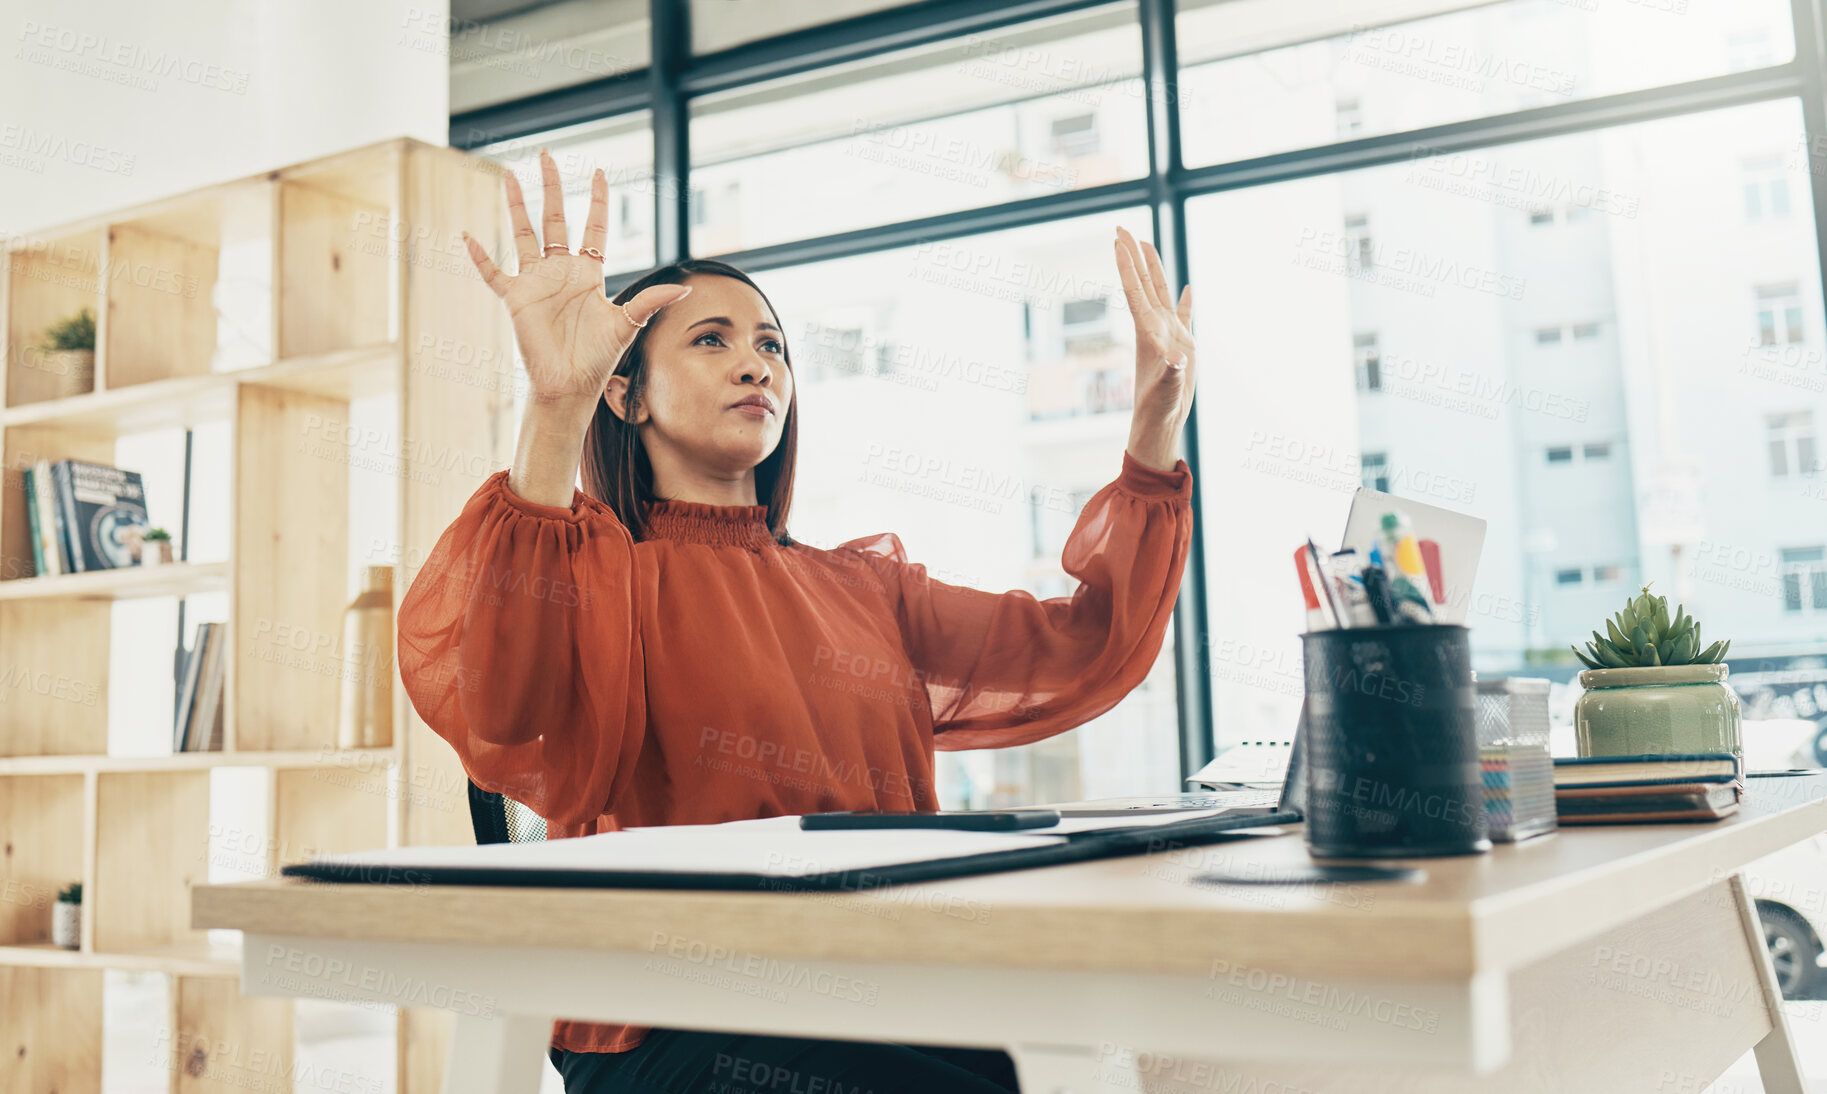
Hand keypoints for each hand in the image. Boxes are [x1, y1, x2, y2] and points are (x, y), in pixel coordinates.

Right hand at [461, 148, 692, 406]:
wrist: (569, 384)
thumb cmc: (597, 358)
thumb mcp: (626, 324)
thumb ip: (649, 301)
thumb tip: (684, 288)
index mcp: (588, 273)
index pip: (592, 227)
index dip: (596, 201)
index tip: (599, 173)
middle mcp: (560, 271)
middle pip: (554, 219)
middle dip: (551, 187)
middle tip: (546, 154)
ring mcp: (536, 282)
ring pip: (523, 234)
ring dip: (516, 206)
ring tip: (509, 176)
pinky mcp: (515, 298)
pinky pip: (493, 273)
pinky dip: (480, 256)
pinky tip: (468, 236)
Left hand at [1113, 225, 1195, 470]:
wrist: (1160, 423)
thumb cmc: (1157, 408)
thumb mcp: (1166, 390)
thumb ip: (1172, 373)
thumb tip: (1176, 360)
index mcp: (1148, 332)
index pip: (1135, 289)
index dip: (1127, 263)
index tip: (1119, 238)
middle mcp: (1154, 327)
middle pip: (1142, 282)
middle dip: (1133, 255)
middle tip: (1121, 227)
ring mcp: (1167, 334)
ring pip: (1160, 292)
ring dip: (1154, 268)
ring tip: (1146, 243)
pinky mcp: (1181, 346)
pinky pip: (1183, 316)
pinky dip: (1185, 301)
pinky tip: (1186, 288)